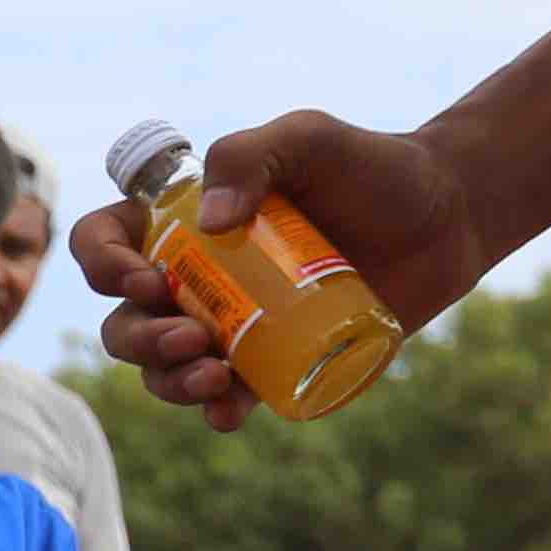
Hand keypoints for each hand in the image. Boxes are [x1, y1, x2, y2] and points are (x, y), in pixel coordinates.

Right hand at [70, 111, 483, 429]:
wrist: (446, 219)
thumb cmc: (373, 169)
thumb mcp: (309, 138)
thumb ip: (251, 156)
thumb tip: (212, 222)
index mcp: (181, 222)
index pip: (105, 241)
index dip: (103, 265)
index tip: (147, 276)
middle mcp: (193, 277)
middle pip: (124, 321)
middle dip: (140, 338)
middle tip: (191, 334)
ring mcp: (228, 326)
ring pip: (161, 368)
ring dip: (167, 381)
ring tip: (213, 374)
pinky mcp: (269, 364)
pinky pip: (224, 399)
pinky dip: (215, 411)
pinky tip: (226, 410)